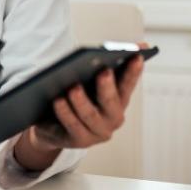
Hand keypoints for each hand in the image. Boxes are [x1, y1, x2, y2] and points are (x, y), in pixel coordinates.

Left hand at [13, 48, 145, 171]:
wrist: (54, 127)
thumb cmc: (76, 98)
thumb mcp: (88, 82)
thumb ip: (100, 66)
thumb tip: (118, 48)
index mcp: (119, 99)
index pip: (128, 83)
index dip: (133, 71)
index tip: (136, 56)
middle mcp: (113, 117)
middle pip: (111, 101)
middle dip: (107, 86)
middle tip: (104, 71)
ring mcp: (98, 132)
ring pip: (90, 115)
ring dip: (82, 101)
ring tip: (73, 87)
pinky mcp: (80, 141)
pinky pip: (72, 125)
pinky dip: (65, 112)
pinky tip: (58, 101)